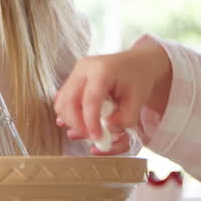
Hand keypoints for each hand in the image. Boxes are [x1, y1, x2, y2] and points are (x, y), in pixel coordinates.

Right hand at [53, 37, 172, 148]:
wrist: (137, 62)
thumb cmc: (139, 79)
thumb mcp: (137, 100)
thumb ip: (124, 118)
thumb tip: (106, 129)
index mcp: (102, 70)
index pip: (90, 100)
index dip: (90, 122)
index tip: (97, 138)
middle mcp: (84, 68)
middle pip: (68, 101)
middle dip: (77, 124)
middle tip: (91, 137)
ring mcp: (76, 72)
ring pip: (61, 102)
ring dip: (72, 120)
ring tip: (89, 129)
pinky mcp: (73, 79)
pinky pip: (63, 100)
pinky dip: (70, 114)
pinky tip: (83, 120)